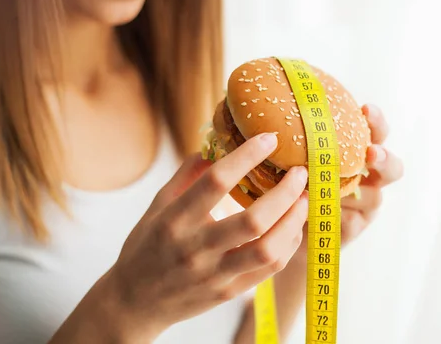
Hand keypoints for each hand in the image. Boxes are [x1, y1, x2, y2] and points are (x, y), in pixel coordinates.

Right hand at [102, 133, 308, 338]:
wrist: (136, 302)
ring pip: (268, 250)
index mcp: (175, 220)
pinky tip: (292, 226)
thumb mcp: (157, 206)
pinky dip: (287, 244)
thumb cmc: (146, 248)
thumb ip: (186, 176)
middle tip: (299, 173)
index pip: (215, 183)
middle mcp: (196, 248)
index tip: (268, 139)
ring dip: (294, 221)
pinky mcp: (229, 292)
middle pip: (253, 220)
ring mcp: (215, 274)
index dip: (246, 157)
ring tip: (304, 200)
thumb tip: (214, 145)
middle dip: (285, 193)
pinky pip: (269, 269)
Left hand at [293, 104, 402, 259]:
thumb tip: (271, 106)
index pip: (377, 132)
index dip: (375, 121)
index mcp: (358, 152)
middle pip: (391, 166)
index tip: (365, 109)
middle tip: (371, 153)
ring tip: (334, 187)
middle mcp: (368, 177)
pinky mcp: (352, 228)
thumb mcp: (292, 155)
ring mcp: (364, 205)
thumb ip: (294, 136)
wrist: (283, 223)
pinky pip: (351, 221)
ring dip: (356, 191)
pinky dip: (338, 215)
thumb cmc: (290, 178)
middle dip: (383, 158)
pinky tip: (320, 209)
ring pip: (374, 197)